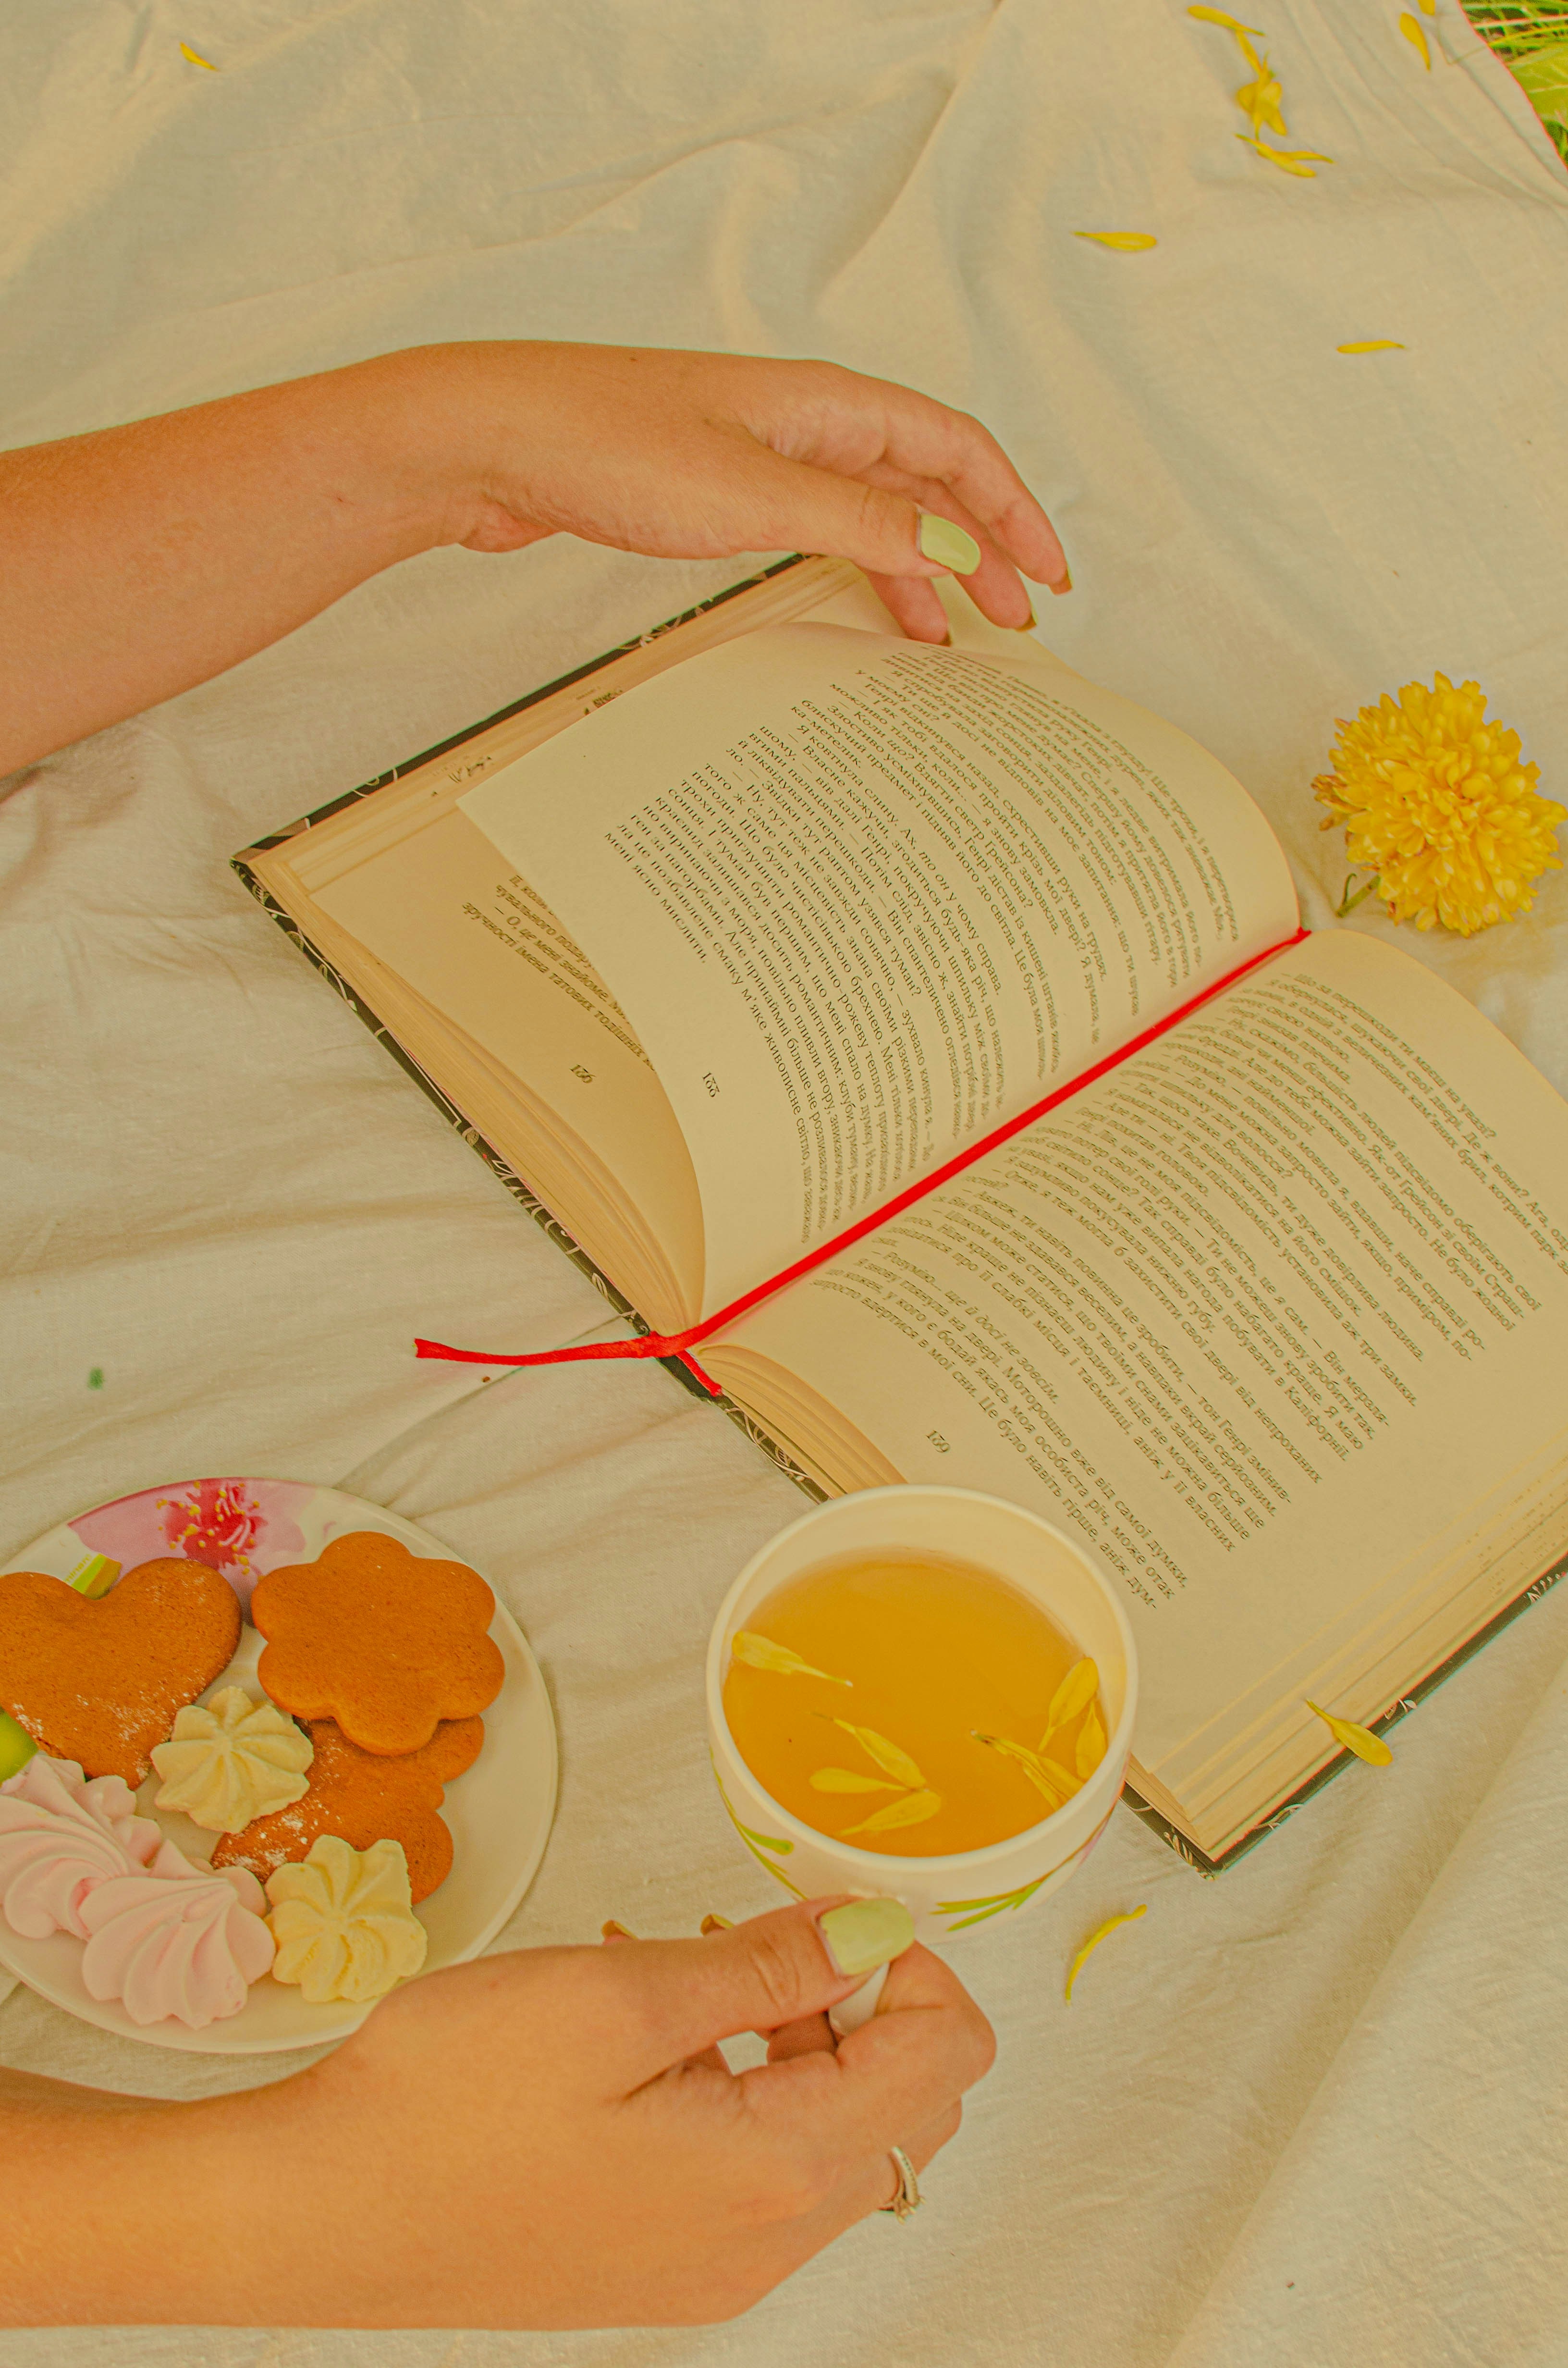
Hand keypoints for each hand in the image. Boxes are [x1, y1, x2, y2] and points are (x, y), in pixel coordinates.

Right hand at [0, 1894, 991, 2328]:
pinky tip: (661, 2034)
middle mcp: (768, 2243)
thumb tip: (875, 1929)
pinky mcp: (669, 2265)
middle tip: (763, 1936)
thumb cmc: (449, 2101)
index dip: (911, 1960)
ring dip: (804, 2039)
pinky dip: (751, 2085)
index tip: (834, 1903)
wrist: (320, 2211)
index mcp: (774, 2174)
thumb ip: (767, 1967)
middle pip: (908, 2108)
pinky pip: (768, 2169)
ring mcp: (718, 2266)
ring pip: (841, 2138)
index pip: (942, 2062)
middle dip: (866, 2002)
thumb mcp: (617, 1996)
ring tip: (696, 1971)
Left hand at [411, 341, 1068, 640]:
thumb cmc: (604, 444)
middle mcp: (803, 421)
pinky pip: (819, 530)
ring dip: (920, 569)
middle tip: (1014, 619)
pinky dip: (856, 571)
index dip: (1013, 510)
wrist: (494, 441)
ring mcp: (761, 455)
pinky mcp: (717, 491)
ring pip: (874, 510)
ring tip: (948, 636)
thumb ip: (859, 523)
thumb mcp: (753, 494)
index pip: (956, 449)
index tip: (1047, 576)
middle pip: (924, 482)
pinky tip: (859, 611)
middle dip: (979, 548)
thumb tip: (947, 553)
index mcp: (826, 405)